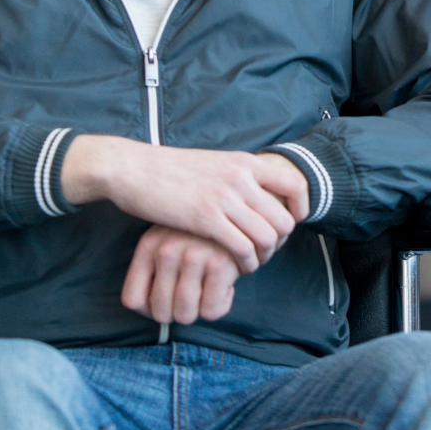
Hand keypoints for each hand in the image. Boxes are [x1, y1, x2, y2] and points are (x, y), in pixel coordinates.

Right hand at [61, 139, 309, 268]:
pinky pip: (243, 248)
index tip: (286, 225)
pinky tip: (236, 267)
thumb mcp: (212, 163)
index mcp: (245, 162)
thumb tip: (258, 192)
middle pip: (285, 219)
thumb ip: (237, 175)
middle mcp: (241, 177)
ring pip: (268, 237)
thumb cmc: (169, 170)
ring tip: (251, 262)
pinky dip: (246, 263)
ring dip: (264, 256)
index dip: (299, 211)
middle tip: (265, 251)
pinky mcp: (206, 218)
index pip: (296, 185)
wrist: (132, 169)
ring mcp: (225, 197)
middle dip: (280, 242)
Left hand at [122, 229, 239, 325]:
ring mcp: (192, 257)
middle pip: (160, 313)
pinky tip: (225, 287)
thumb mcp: (170, 240)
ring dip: (199, 312)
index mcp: (149, 245)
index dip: (149, 311)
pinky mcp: (219, 264)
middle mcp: (166, 250)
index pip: (132, 300)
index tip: (167, 304)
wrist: (241, 213)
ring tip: (208, 292)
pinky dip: (220, 306)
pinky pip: (211, 311)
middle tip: (193, 299)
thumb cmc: (202, 235)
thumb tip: (151, 312)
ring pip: (185, 315)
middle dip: (178, 314)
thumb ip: (155, 271)